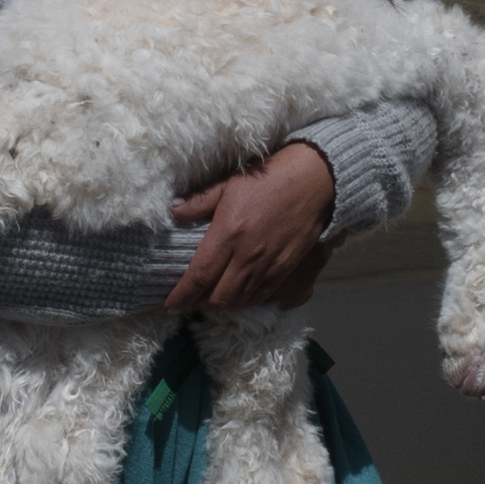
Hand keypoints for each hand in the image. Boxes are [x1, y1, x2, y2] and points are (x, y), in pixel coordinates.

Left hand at [166, 141, 336, 314]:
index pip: (200, 275)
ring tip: (208, 299)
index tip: (169, 304)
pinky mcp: (286, 269)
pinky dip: (244, 301)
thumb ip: (200, 200)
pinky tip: (236, 295)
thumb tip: (174, 211)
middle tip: (187, 300)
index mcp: (229, 233)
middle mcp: (247, 256)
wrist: (315, 181)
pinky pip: (261, 296)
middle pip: (218, 297)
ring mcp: (269, 265)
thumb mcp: (229, 183)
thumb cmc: (269, 178)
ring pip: (239, 300)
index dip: (182, 295)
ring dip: (221, 305)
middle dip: (199, 304)